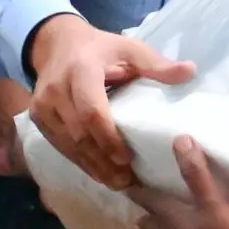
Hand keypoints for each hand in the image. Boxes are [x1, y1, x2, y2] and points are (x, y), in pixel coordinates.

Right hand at [25, 13, 194, 189]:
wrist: (56, 44)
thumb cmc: (101, 49)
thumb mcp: (129, 49)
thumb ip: (156, 64)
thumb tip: (190, 72)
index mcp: (81, 70)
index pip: (91, 111)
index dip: (108, 138)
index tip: (127, 159)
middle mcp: (56, 89)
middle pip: (79, 134)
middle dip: (103, 161)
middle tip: (127, 181)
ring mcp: (42, 106)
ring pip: (68, 144)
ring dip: (93, 167)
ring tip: (118, 183)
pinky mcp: (38, 118)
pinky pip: (60, 145)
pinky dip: (80, 162)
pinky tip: (100, 174)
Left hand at [129, 136, 228, 228]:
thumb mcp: (211, 200)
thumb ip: (196, 172)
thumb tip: (179, 139)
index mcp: (168, 214)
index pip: (144, 197)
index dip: (132, 187)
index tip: (121, 177)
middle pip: (148, 218)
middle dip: (143, 208)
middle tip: (137, 197)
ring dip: (152, 227)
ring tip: (145, 225)